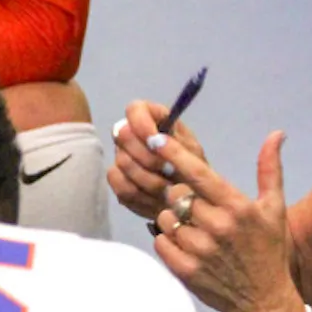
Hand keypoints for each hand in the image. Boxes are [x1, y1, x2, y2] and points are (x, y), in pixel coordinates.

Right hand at [107, 99, 205, 220]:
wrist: (189, 201)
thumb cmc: (193, 170)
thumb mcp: (193, 155)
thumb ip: (175, 144)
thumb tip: (154, 139)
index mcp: (153, 118)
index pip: (135, 110)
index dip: (141, 124)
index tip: (153, 140)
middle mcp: (132, 133)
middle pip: (124, 136)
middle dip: (148, 158)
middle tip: (168, 171)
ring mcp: (121, 156)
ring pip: (122, 162)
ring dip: (148, 179)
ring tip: (167, 189)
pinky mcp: (117, 180)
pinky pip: (119, 184)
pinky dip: (139, 194)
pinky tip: (154, 199)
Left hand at [147, 129, 304, 311]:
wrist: (265, 301)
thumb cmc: (269, 250)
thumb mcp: (274, 209)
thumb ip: (270, 169)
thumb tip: (276, 133)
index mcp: (237, 207)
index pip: (198, 173)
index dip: (173, 153)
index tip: (156, 139)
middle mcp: (217, 226)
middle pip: (175, 194)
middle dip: (178, 195)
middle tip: (192, 205)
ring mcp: (200, 250)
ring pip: (164, 217)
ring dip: (171, 219)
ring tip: (191, 228)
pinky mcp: (186, 270)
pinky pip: (160, 242)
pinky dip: (167, 240)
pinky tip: (185, 245)